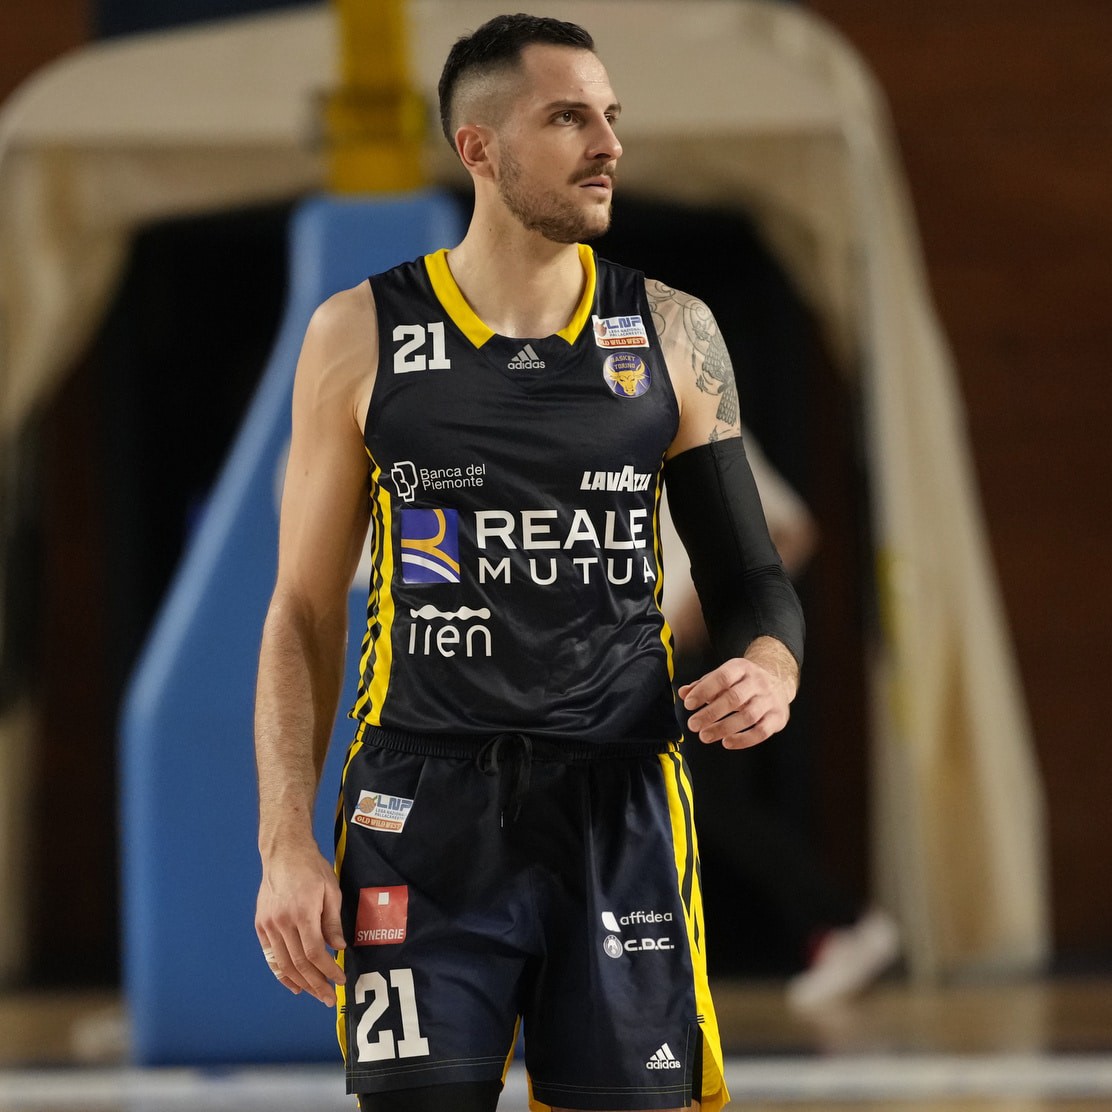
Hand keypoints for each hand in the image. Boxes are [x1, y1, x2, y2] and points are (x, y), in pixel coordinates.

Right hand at [255, 841, 346, 1005]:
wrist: (284, 853)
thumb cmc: (312, 868)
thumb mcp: (331, 891)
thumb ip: (333, 922)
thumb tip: (338, 949)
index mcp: (302, 913)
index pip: (314, 952)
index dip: (327, 970)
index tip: (339, 980)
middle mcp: (282, 922)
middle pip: (298, 963)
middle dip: (315, 984)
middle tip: (328, 998)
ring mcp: (268, 925)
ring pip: (282, 964)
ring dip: (299, 983)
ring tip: (314, 994)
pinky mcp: (261, 925)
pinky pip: (271, 956)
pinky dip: (281, 973)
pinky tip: (293, 984)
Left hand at [678, 653, 793, 748]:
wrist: (779, 682)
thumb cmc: (742, 682)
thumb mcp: (724, 677)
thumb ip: (703, 685)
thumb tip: (683, 693)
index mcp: (742, 668)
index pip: (722, 677)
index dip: (704, 691)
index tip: (688, 704)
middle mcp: (758, 682)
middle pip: (734, 698)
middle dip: (711, 713)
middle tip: (693, 725)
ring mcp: (770, 700)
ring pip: (748, 716)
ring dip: (724, 728)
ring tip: (704, 736)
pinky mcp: (778, 717)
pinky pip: (762, 731)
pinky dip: (744, 739)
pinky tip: (726, 743)